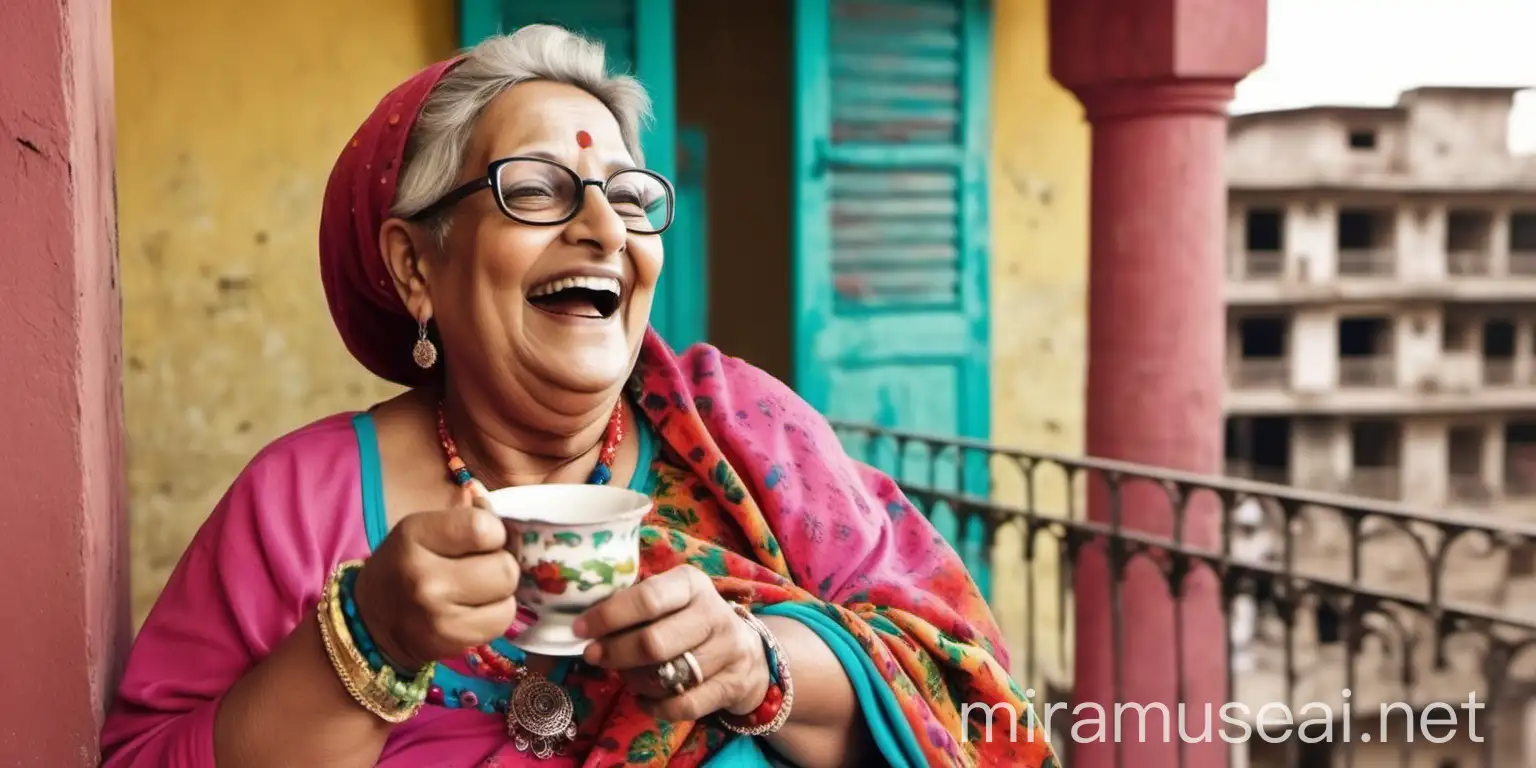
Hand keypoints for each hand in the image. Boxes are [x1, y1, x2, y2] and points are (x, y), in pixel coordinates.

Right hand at [352, 508, 520, 669]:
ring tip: (476, 592)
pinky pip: (500, 623)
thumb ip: (469, 518)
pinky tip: (473, 611)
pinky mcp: (450, 642)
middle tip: (481, 568)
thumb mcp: (424, 529)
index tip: (483, 539)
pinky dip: (494, 615)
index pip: (484, 528)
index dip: (495, 533)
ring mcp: (437, 616)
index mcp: (414, 535)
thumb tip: (512, 522)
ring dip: (500, 594)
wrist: (371, 621)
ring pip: (508, 599)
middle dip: (500, 565)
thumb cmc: (406, 564)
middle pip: (504, 568)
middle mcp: (424, 577)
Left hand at [575, 565, 769, 720]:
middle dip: (615, 653)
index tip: (580, 629)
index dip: (609, 616)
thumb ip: (635, 605)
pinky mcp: (733, 685)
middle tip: (593, 656)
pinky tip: (644, 698)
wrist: (748, 650)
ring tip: (625, 675)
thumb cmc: (692, 619)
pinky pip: (683, 706)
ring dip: (634, 680)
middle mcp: (714, 613)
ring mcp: (728, 650)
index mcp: (692, 584)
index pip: (648, 598)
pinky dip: (655, 706)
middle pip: (654, 643)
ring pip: (666, 677)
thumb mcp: (671, 599)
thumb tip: (584, 624)